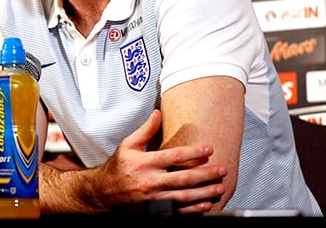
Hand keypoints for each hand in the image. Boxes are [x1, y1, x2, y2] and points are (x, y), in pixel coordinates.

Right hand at [91, 110, 226, 212]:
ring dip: (205, 192)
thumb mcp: (127, 145)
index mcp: (145, 163)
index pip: (174, 156)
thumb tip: (157, 114)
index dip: (194, 152)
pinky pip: (178, 210)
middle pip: (184, 178)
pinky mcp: (154, 210)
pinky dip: (194, 209)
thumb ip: (145, 130)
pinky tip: (206, 204)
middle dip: (206, 174)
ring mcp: (153, 197)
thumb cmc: (117, 167)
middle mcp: (150, 181)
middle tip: (221, 170)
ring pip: (184, 196)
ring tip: (220, 187)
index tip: (208, 149)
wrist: (103, 192)